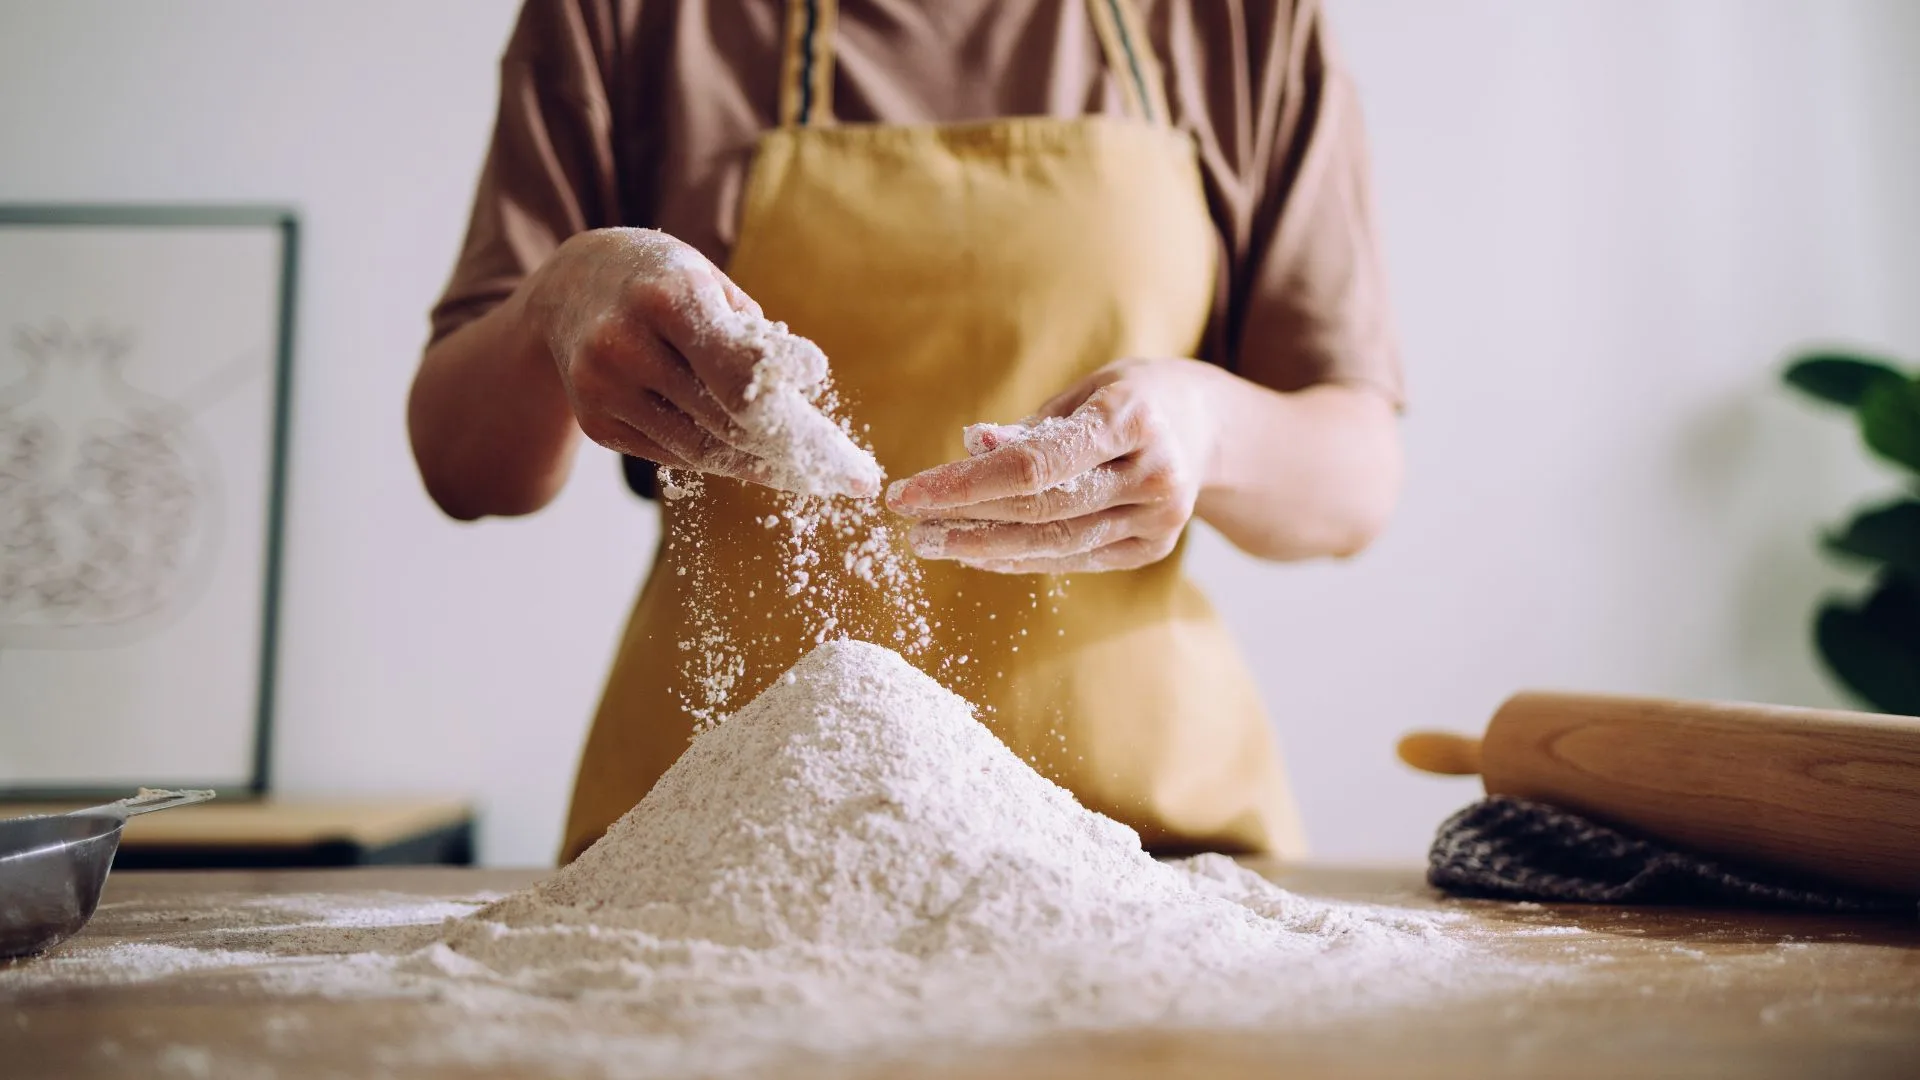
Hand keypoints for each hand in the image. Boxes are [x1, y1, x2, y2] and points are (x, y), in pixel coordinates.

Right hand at [526, 228, 876, 496]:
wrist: (570, 289)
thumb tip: (802, 388)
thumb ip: (754, 337)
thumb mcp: (711, 282)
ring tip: (813, 475)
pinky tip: (752, 458)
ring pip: (703, 450)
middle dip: (795, 451)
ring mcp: (604, 390)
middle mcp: (626, 345)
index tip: (839, 440)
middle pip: (729, 421)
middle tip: (850, 475)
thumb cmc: (665, 282)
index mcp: (667, 297)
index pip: (740, 372)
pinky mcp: (597, 424)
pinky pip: (675, 456)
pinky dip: (718, 457)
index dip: (792, 407)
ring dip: (763, 464)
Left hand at [887, 358, 1221, 572]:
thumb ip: (1030, 428)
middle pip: (1040, 509)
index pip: (1034, 464)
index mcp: (1133, 417)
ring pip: (1055, 543)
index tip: (908, 492)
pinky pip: (1073, 559)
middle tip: (911, 523)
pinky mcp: (1152, 548)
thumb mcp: (1085, 391)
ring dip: (984, 547)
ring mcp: (1159, 519)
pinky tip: (978, 553)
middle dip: (965, 518)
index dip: (964, 483)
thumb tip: (971, 448)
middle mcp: (1153, 473)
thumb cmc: (1133, 399)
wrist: (1211, 430)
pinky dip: (1021, 558)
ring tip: (933, 542)